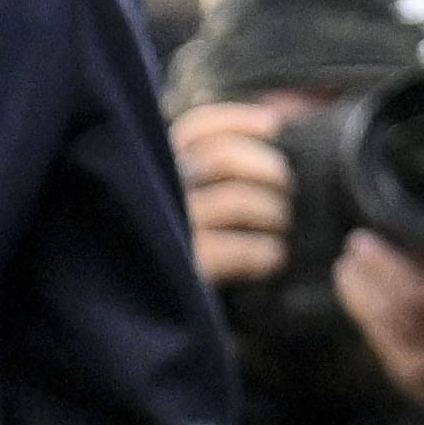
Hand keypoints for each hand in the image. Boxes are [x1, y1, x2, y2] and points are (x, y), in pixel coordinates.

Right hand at [174, 95, 302, 292]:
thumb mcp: (176, 195)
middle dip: (269, 169)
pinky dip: (267, 252)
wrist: (138, 307)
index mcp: (156, 167)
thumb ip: (205, 161)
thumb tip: (270, 117)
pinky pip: (243, 249)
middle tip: (286, 187)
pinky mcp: (186, 263)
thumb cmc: (167, 244)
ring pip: (240, 200)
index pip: (196, 127)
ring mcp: (172, 225)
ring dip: (273, 211)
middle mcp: (158, 189)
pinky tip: (273, 258)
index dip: (239, 119)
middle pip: (225, 158)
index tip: (274, 124)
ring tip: (280, 225)